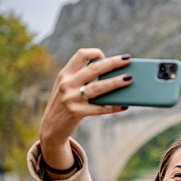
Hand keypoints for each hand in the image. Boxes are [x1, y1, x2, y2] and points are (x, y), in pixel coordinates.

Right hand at [38, 48, 131, 170]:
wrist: (51, 127)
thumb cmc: (65, 104)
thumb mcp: (67, 88)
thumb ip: (82, 80)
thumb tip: (112, 76)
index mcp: (65, 74)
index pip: (80, 55)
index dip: (94, 53)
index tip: (105, 55)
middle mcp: (67, 84)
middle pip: (94, 69)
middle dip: (112, 63)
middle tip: (127, 60)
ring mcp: (71, 98)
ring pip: (98, 87)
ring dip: (115, 82)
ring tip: (129, 79)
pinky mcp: (76, 112)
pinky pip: (99, 108)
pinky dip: (113, 107)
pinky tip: (124, 105)